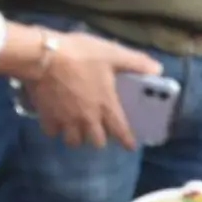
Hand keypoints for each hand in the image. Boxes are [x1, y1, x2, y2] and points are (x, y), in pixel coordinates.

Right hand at [27, 31, 162, 149]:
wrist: (43, 55)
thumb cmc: (81, 55)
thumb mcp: (112, 54)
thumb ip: (135, 63)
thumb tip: (158, 69)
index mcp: (106, 106)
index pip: (121, 131)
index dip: (127, 141)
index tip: (130, 147)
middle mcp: (88, 119)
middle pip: (96, 142)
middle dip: (98, 139)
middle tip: (97, 129)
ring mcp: (66, 120)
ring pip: (73, 141)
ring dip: (77, 137)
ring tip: (76, 128)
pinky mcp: (47, 117)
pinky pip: (52, 132)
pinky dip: (55, 129)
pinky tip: (55, 121)